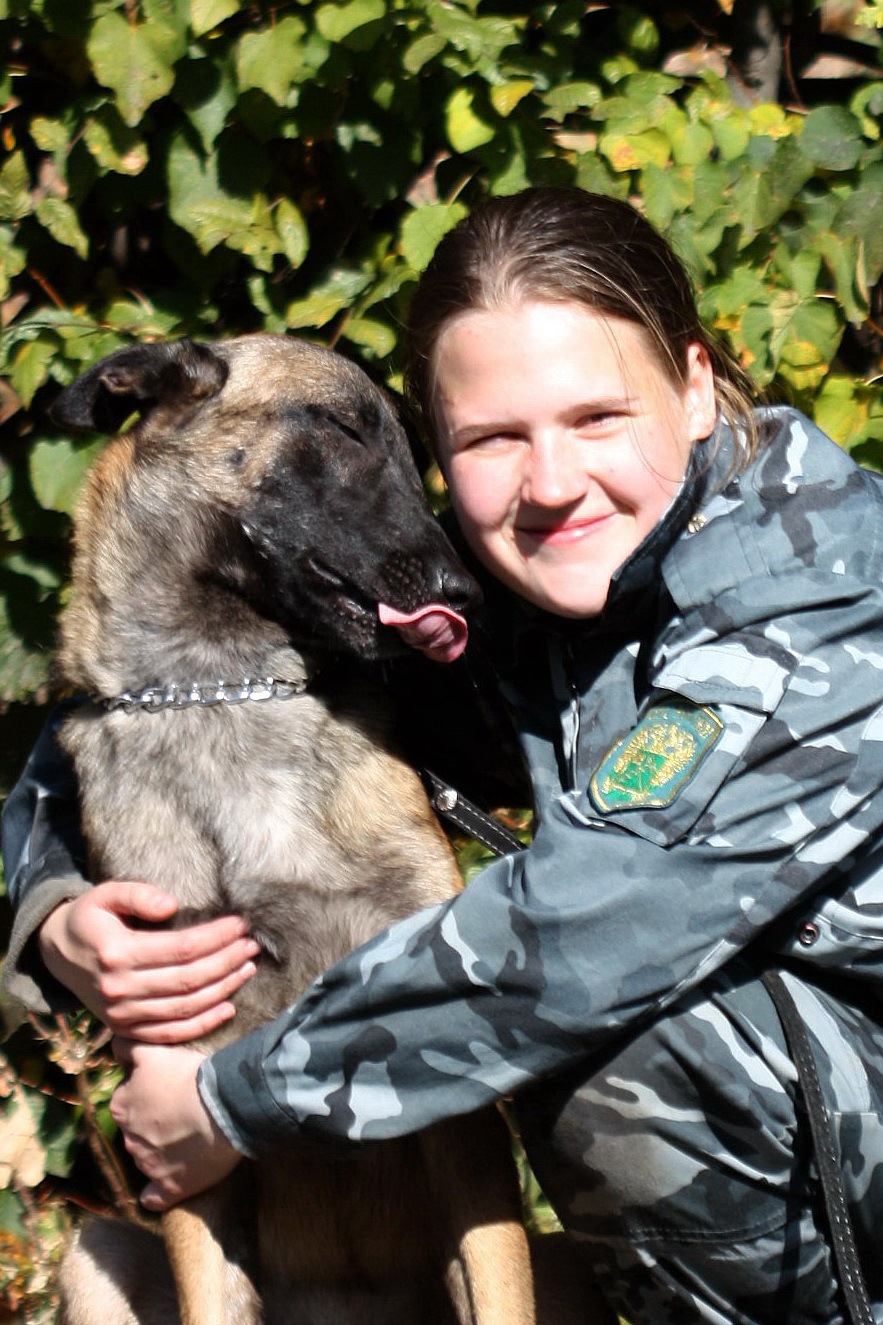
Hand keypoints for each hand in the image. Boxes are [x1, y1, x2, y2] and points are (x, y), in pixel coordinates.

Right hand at [39, 881, 258, 1042]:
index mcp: (116, 953)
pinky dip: (202, 1024)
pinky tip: (228, 1007)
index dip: (216, 937)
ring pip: (184, 1008)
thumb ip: (137, 894)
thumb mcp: (105, 894)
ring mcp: (122, 1015)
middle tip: (252, 945)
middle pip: (187, 980)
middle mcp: (119, 989)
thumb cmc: (90, 918)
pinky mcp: (126, 1030)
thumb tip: (171, 905)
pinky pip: (170, 1033)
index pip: (180, 949)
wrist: (56, 954)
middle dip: (226, 962)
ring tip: (248, 968)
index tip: (240, 924)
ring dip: (222, 990)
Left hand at [110, 1041, 242, 1209]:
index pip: (127, 1098)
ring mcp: (147, 1165)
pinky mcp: (168, 1188)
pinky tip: (168, 1183)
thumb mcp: (154, 1051)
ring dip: (161, 1150)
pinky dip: (157, 1192)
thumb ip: (129, 1049)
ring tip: (189, 1138)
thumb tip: (114, 1046)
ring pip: (146, 1157)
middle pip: (136, 1128)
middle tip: (181, 1110)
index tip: (168, 1088)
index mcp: (122, 1105)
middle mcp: (128, 1137)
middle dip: (152, 1122)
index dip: (147, 1092)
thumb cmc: (190, 1075)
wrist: (224, 1107)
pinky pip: (153, 1197)